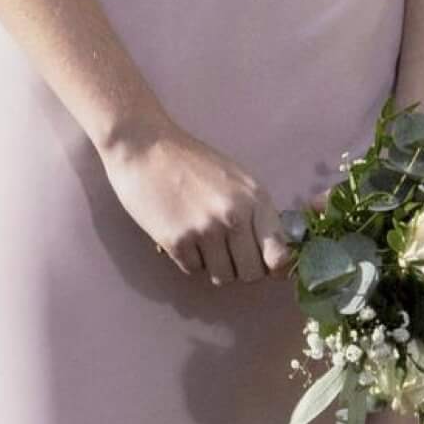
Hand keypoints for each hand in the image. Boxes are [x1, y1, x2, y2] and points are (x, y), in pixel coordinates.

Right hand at [101, 124, 293, 285]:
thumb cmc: (191, 161)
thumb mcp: (236, 180)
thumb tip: (275, 258)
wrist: (144, 146)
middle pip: (251, 273)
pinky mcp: (177, 241)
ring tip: (200, 238)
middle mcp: (234, 217)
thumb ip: (257, 214)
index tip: (265, 265)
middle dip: (240, 267)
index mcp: (255, 199)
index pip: (279, 254)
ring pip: (223, 277)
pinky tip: (180, 232)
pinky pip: (193, 270)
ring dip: (213, 264)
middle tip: (226, 250)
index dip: (274, 267)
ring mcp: (205, 230)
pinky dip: (188, 258)